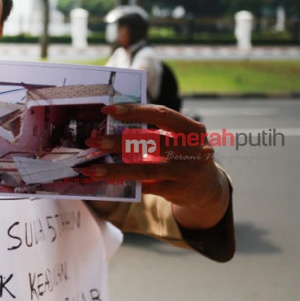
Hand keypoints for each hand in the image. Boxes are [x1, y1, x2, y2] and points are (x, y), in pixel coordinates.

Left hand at [82, 104, 230, 229]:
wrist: (207, 187)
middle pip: (150, 142)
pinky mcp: (177, 191)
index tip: (108, 109)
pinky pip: (145, 186)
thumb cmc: (183, 155)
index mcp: (193, 129)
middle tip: (92, 141)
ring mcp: (186, 172)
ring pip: (144, 170)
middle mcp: (194, 150)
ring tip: (91, 168)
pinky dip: (125, 182)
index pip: (161, 114)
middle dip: (117, 142)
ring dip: (114, 169)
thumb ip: (153, 132)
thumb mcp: (178, 139)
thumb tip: (109, 129)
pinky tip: (106, 180)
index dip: (134, 110)